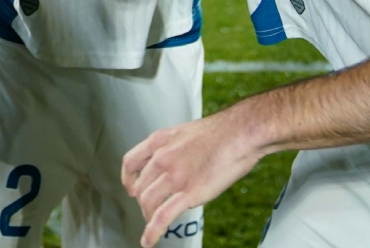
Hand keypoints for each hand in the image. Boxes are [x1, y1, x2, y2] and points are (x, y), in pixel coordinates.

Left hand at [122, 111, 263, 246]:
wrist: (241, 133)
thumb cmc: (222, 132)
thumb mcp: (185, 132)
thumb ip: (173, 148)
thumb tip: (172, 163)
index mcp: (160, 140)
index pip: (130, 162)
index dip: (128, 180)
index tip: (131, 189)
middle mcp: (162, 157)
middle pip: (140, 186)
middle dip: (143, 201)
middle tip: (152, 208)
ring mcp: (174, 175)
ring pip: (147, 202)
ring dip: (148, 216)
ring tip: (153, 223)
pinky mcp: (188, 193)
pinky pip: (163, 216)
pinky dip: (152, 232)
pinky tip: (148, 240)